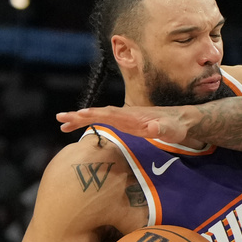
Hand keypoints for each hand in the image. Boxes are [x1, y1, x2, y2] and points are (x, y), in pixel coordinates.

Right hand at [57, 105, 201, 144]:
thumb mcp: (171, 129)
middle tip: (61, 118)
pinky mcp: (123, 122)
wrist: (179, 120)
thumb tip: (152, 127)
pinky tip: (77, 127)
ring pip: (98, 115)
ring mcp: (123, 117)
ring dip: (80, 119)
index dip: (96, 114)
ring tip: (61, 123)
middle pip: (99, 112)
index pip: (111, 113)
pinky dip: (88, 123)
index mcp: (133, 115)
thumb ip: (162, 128)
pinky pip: (102, 121)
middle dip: (80, 115)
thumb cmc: (176, 126)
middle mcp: (125, 114)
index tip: (80, 114)